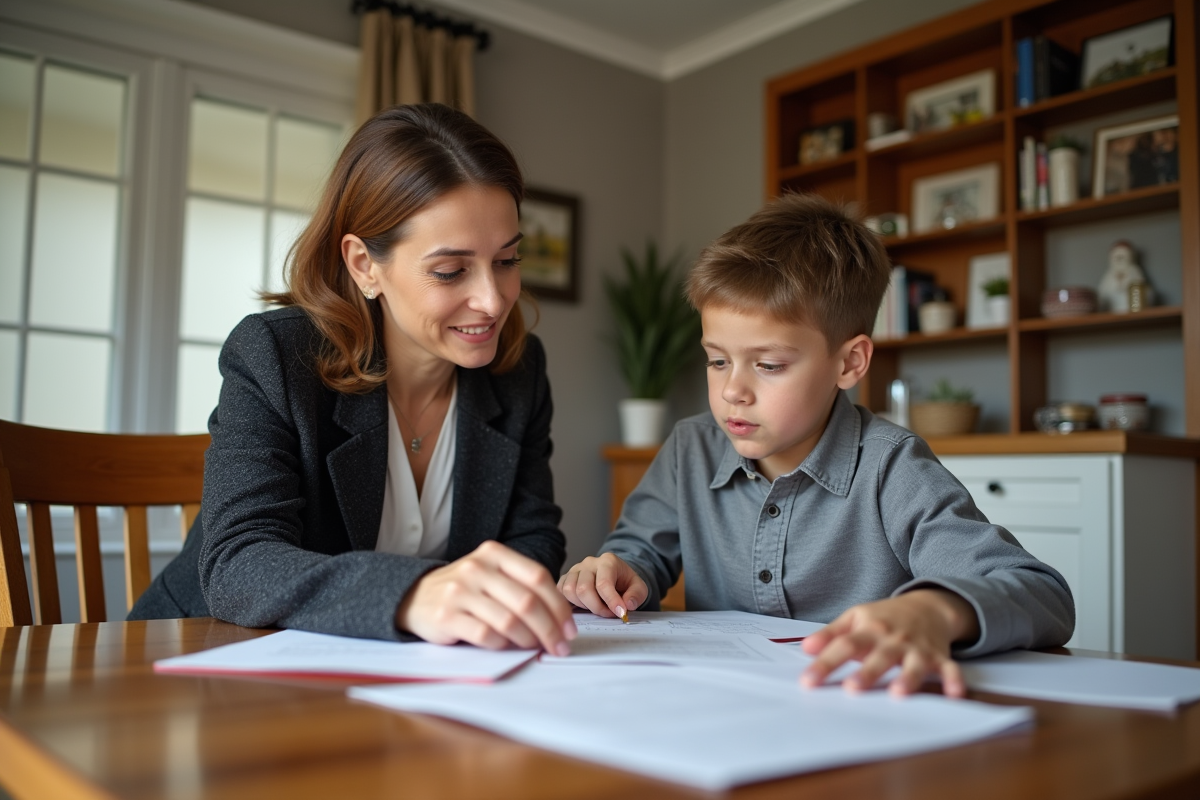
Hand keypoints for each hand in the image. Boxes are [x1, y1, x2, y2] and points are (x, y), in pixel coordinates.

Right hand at [396, 540, 576, 654]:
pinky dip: (504, 645)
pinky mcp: (447, 616)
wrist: (415, 597)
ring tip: (536, 648)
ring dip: (529, 640)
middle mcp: (477, 569)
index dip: (559, 606)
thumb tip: (560, 619)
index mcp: (494, 554)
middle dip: (550, 629)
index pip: (538, 578)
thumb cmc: (464, 589)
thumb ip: (521, 587)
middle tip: (560, 647)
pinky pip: (486, 636)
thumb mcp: (490, 574)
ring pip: (509, 621)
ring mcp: (460, 591)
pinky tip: (508, 647)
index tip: (570, 629)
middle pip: (528, 602)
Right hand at [557, 553, 647, 618]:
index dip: (611, 601)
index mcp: (608, 561)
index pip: (604, 583)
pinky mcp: (565, 578)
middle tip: (608, 613)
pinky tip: (584, 605)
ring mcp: (575, 570)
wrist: (615, 576)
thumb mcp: (639, 587)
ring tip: (597, 607)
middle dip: (597, 607)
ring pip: (570, 591)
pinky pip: (561, 592)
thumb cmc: (625, 582)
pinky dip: (571, 602)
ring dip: (583, 606)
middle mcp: (589, 563)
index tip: (619, 613)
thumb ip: (636, 595)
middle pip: (584, 589)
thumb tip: (627, 605)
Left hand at [799, 589, 979, 697]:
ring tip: (898, 694)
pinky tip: (955, 693)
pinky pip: (949, 669)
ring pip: (913, 665)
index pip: (844, 645)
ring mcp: (917, 648)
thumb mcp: (855, 618)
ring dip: (907, 678)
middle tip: (852, 689)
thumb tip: (805, 648)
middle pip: (879, 656)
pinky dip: (954, 680)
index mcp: (869, 629)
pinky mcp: (939, 657)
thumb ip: (831, 634)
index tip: (808, 681)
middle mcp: (893, 639)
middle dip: (867, 672)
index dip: (826, 663)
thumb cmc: (885, 617)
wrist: (927, 606)